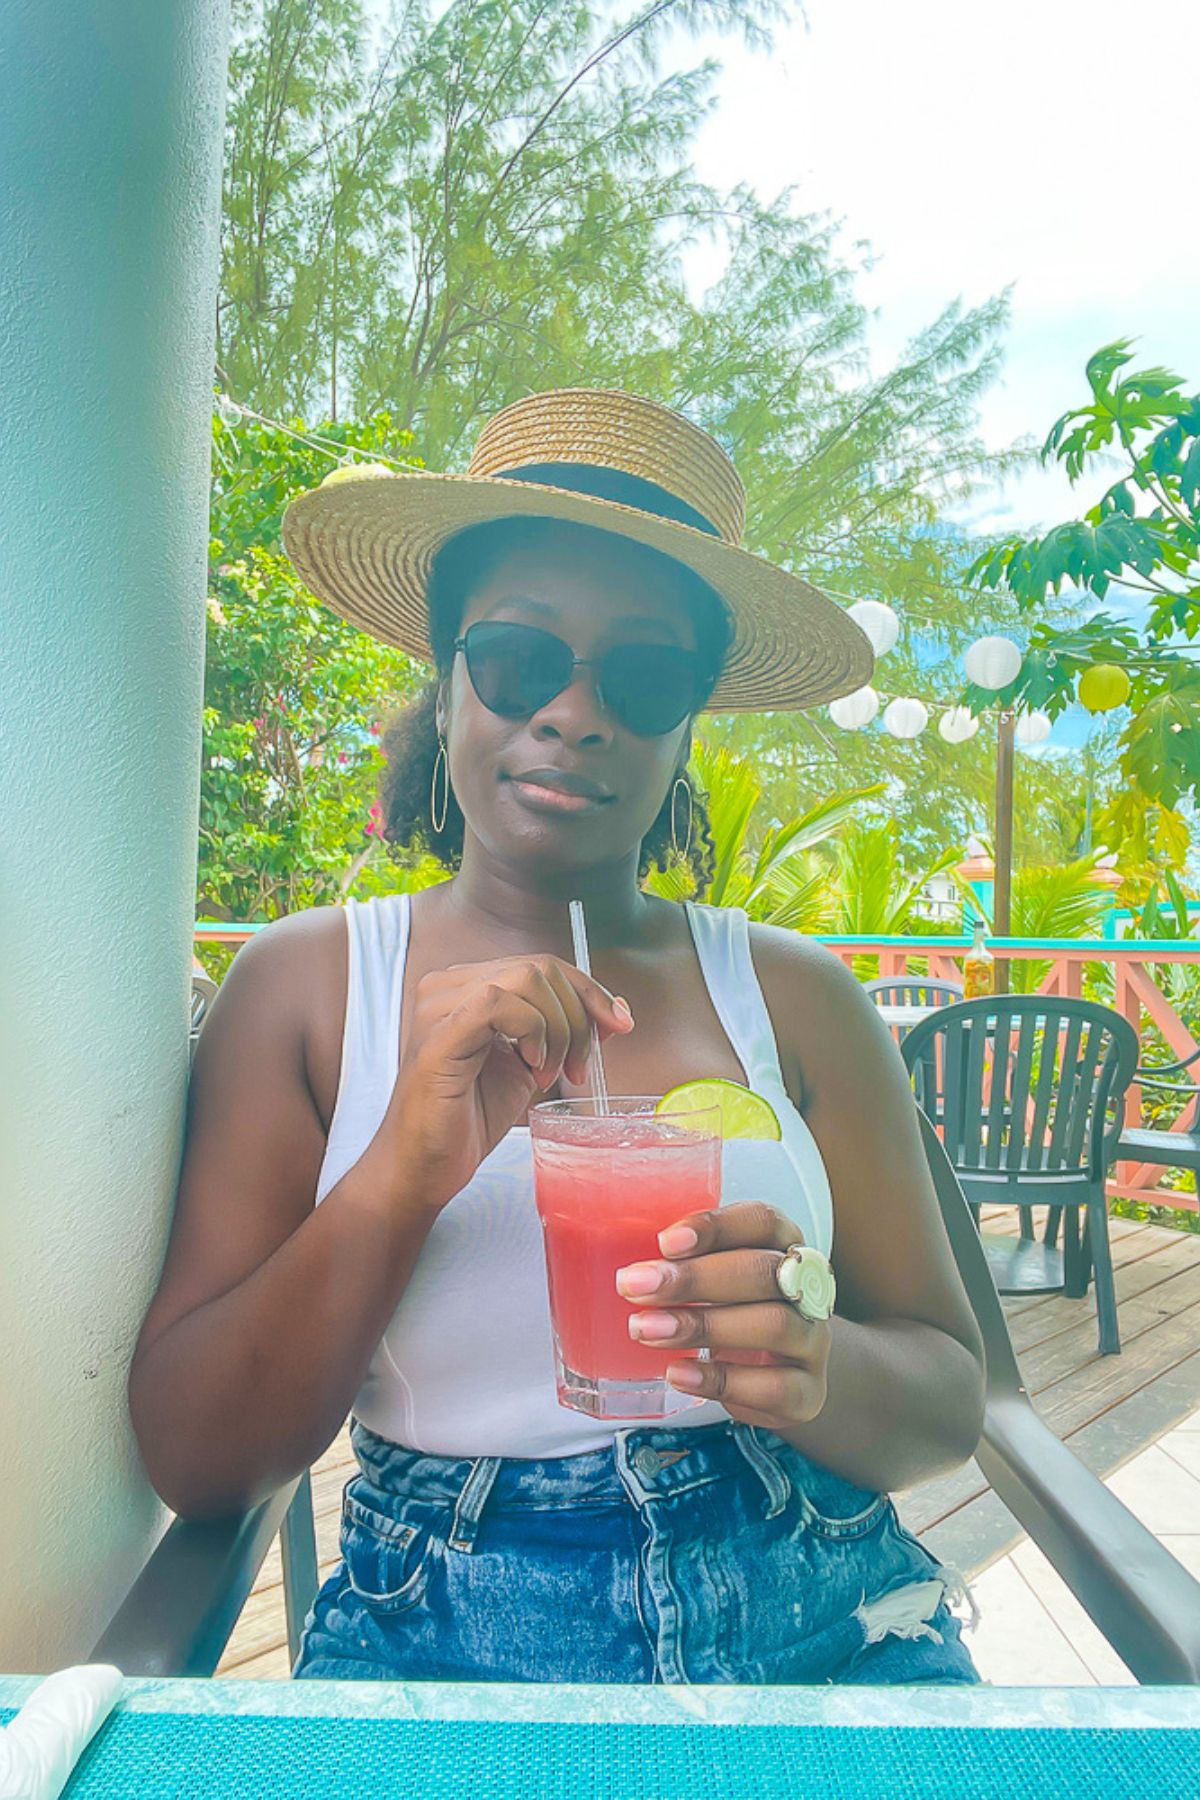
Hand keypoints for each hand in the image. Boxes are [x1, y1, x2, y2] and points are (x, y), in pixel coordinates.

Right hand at [379, 954, 632, 1211]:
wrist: (424, 1167)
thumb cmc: (468, 1119)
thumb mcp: (530, 1065)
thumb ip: (562, 1032)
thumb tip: (612, 1009)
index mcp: (467, 988)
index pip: (542, 965)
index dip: (588, 990)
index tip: (620, 1023)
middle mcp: (448, 988)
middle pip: (541, 968)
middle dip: (579, 1016)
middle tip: (577, 1069)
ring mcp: (439, 1008)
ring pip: (526, 978)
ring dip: (558, 1029)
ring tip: (548, 1074)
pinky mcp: (438, 1036)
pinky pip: (498, 1002)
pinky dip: (533, 1030)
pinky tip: (531, 1066)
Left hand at [616, 1202, 831, 1432]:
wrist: (782, 1377)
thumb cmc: (736, 1314)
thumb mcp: (715, 1280)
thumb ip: (683, 1264)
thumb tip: (625, 1266)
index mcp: (782, 1246)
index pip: (763, 1221)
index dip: (717, 1227)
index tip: (665, 1241)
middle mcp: (806, 1289)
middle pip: (763, 1271)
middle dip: (695, 1279)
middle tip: (637, 1287)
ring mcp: (813, 1341)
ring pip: (773, 1323)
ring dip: (703, 1326)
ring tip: (646, 1330)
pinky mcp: (808, 1391)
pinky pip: (772, 1386)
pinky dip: (719, 1379)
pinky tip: (678, 1373)